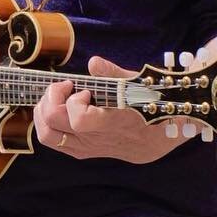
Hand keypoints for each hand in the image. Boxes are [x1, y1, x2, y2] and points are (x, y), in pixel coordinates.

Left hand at [34, 55, 189, 164]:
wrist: (171, 133)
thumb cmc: (156, 101)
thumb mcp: (143, 83)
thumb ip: (115, 75)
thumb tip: (93, 63)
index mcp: (116, 124)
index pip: (78, 121)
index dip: (72, 102)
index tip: (82, 90)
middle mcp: (100, 141)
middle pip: (53, 128)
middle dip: (49, 101)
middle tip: (64, 87)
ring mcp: (93, 149)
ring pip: (49, 138)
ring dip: (44, 113)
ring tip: (57, 97)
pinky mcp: (90, 152)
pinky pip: (58, 143)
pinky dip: (51, 124)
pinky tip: (63, 109)